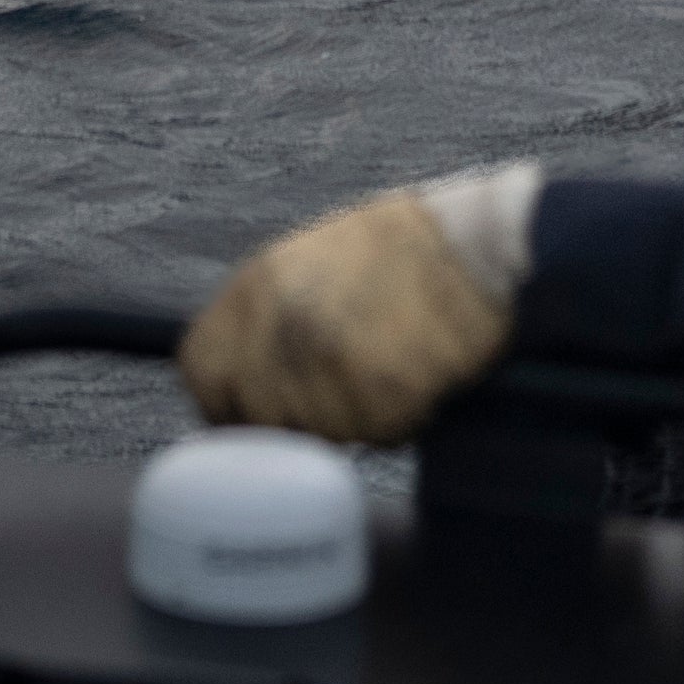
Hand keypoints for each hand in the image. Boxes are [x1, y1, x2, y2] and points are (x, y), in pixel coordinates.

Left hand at [180, 167, 538, 444]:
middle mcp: (283, 320)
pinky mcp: (380, 389)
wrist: (483, 249)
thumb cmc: (410, 252)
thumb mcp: (316, 260)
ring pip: (317, 430)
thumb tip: (239, 376)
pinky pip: (376, 434)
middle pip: (255, 414)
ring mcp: (328, 357)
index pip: (200, 367)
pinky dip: (399, 422)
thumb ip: (270, 313)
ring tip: (393, 369)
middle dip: (292, 421)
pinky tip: (421, 376)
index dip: (225, 400)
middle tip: (339, 401)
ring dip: (352, 420)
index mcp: (260, 282)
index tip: (251, 415)